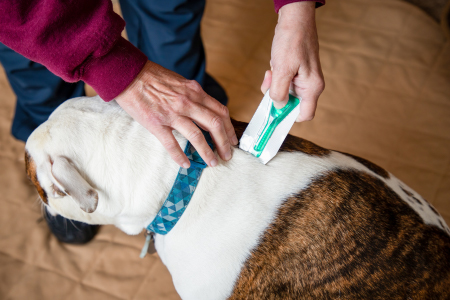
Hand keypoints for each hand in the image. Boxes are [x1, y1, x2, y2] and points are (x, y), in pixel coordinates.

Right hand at [115, 61, 237, 167]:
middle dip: (224, 143)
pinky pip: (172, 144)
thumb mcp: (180, 82)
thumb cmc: (152, 77)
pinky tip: (185, 164)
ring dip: (207, 152)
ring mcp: (172, 113)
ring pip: (197, 136)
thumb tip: (205, 112)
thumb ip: (194, 97)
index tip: (232, 140)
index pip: (220, 111)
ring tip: (212, 163)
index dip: (229, 128)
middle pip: (214, 125)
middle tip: (227, 156)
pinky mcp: (156, 123)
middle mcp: (187, 102)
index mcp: (194, 91)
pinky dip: (180, 156)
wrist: (127, 74)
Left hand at [261, 1, 324, 121]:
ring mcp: (303, 79)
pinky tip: (272, 68)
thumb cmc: (292, 40)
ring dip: (274, 86)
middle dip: (277, 97)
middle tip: (269, 84)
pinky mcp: (296, 72)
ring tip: (271, 72)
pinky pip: (283, 83)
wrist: (294, 18)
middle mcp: (310, 85)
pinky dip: (275, 79)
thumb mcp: (282, 69)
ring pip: (285, 93)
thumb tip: (278, 105)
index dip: (289, 117)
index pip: (305, 115)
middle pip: (292, 105)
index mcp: (312, 87)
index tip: (275, 114)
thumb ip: (279, 92)